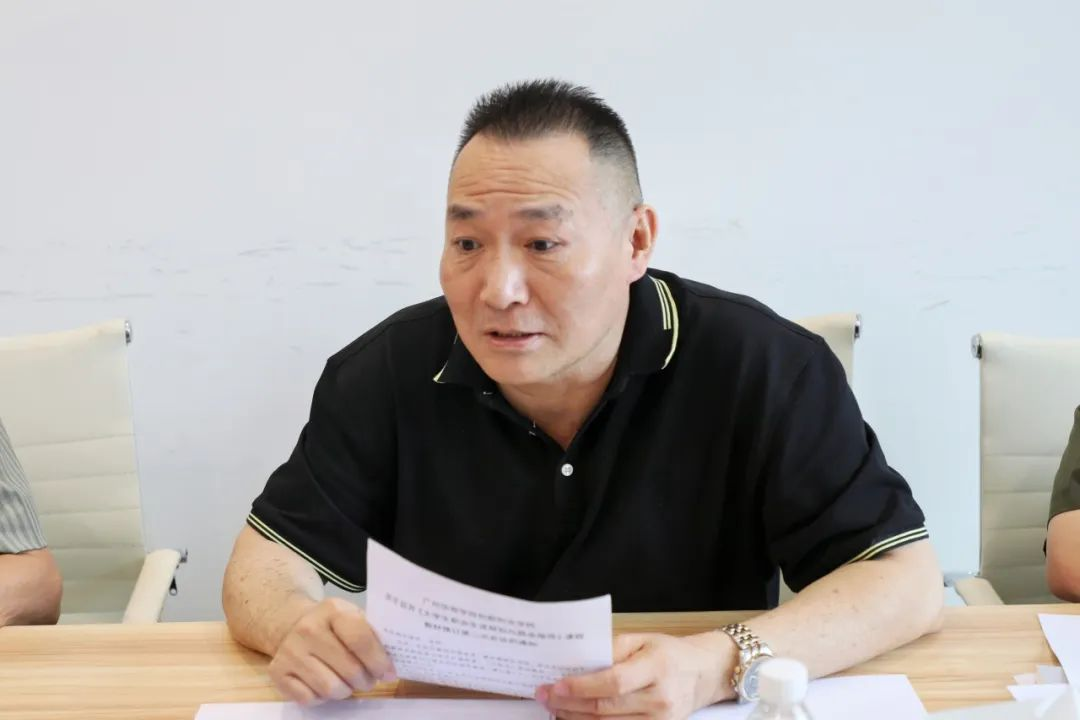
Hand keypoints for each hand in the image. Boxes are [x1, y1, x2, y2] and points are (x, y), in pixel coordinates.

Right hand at [268, 597, 395, 704]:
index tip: (389, 673)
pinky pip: (310, 698)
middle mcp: (308, 629)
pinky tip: (325, 682)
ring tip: (349, 682)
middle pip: (349, 669)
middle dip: (366, 680)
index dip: (378, 661)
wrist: (292, 624)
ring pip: (330, 688)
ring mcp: (290, 651)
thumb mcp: (353, 617)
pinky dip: (323, 697)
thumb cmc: (333, 625)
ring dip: (346, 691)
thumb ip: (373, 633)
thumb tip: (393, 658)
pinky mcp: (277, 672)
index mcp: (332, 610)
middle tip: (369, 680)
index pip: (360, 639)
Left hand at [536, 632, 735, 719]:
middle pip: (607, 708)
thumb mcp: (643, 639)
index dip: (581, 686)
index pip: (614, 682)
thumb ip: (610, 648)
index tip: (556, 685)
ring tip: (555, 708)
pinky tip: (577, 718)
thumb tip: (578, 662)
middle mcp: (660, 698)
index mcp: (657, 667)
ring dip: (577, 718)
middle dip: (570, 704)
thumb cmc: (671, 652)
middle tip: (546, 697)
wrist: (705, 673)